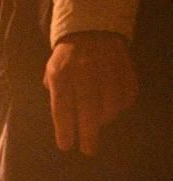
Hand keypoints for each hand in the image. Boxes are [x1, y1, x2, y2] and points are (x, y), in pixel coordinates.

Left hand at [44, 32, 137, 155]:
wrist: (91, 31)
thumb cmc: (68, 59)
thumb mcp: (53, 72)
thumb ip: (55, 95)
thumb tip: (62, 122)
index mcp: (62, 73)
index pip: (62, 105)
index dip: (64, 128)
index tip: (66, 146)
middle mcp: (84, 70)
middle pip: (88, 106)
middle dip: (88, 132)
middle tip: (88, 150)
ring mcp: (107, 68)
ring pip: (111, 103)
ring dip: (105, 119)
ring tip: (99, 123)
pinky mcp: (125, 68)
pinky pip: (127, 94)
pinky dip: (121, 106)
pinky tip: (113, 108)